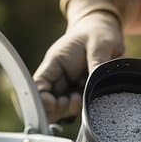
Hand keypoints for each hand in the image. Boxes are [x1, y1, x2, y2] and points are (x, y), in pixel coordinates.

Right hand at [33, 0, 136, 121]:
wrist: (103, 31)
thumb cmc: (98, 33)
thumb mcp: (100, 43)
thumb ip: (97, 62)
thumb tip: (94, 82)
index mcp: (55, 63)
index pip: (37, 87)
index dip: (41, 101)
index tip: (57, 104)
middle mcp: (58, 78)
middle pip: (46, 104)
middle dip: (57, 109)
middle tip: (75, 100)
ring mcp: (68, 87)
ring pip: (60, 110)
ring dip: (71, 111)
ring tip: (84, 97)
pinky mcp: (80, 93)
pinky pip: (76, 109)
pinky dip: (82, 110)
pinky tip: (92, 100)